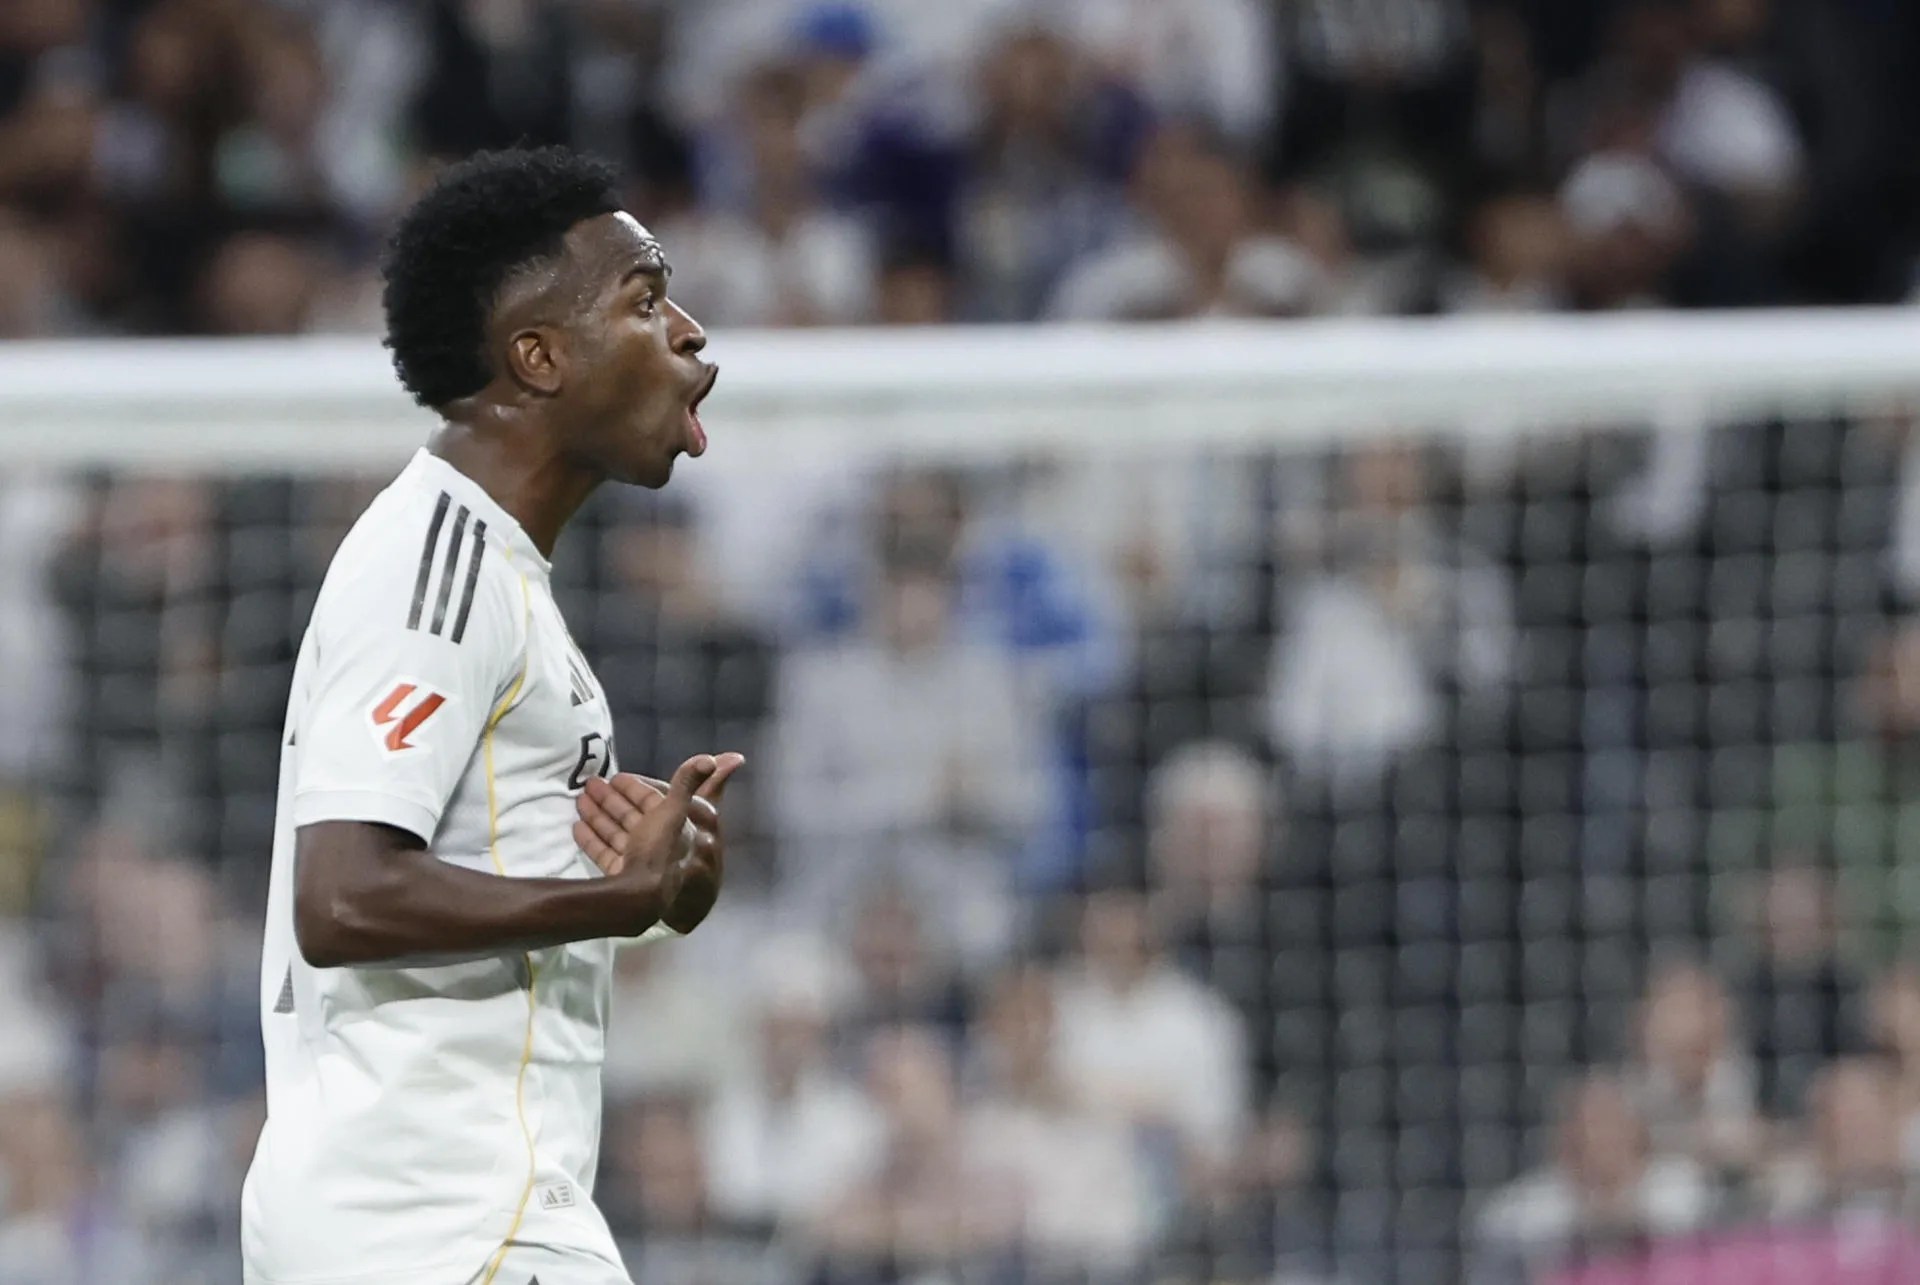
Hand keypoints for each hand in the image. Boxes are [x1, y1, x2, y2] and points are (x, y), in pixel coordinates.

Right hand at [574, 752, 744, 934]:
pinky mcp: (619, 876)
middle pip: (630, 815)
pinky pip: (604, 852)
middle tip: (589, 784)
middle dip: (611, 799)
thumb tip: (710, 759)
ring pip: (615, 831)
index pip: (651, 801)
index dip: (633, 787)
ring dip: (598, 814)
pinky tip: (577, 826)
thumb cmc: (661, 851)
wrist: (644, 898)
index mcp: (671, 826)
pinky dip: (591, 839)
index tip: (614, 776)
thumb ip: (687, 783)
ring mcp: (636, 860)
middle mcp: (656, 843)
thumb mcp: (675, 811)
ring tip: (579, 799)